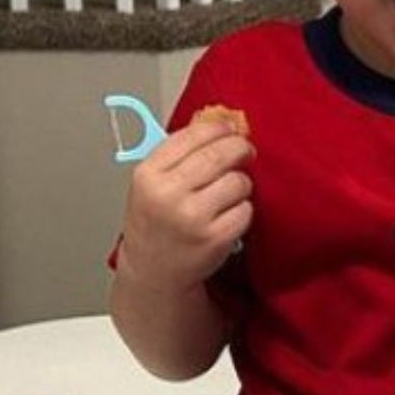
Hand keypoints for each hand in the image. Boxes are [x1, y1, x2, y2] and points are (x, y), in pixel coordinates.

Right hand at [114, 119, 253, 291]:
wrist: (154, 271)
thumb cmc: (155, 223)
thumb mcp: (151, 184)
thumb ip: (178, 155)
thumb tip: (221, 123)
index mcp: (149, 174)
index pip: (193, 135)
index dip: (220, 128)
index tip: (230, 129)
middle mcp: (168, 194)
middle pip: (220, 155)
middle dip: (240, 148)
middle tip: (245, 151)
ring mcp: (192, 218)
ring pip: (238, 182)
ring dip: (241, 184)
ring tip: (230, 192)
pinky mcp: (215, 238)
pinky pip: (246, 210)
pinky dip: (243, 211)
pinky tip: (228, 216)